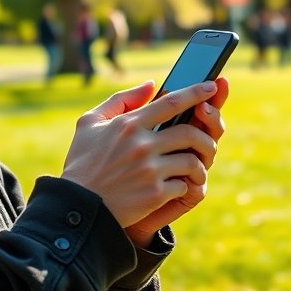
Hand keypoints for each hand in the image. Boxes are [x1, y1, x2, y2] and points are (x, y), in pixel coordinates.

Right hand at [60, 77, 228, 244]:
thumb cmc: (82, 162)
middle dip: (206, 136)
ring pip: (192, 161)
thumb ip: (121, 99)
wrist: (78, 206)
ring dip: (200, 165)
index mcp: (128, 124)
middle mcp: (141, 145)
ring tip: (196, 169)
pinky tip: (178, 186)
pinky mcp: (154, 194)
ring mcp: (149, 170)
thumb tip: (150, 84)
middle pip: (190, 133)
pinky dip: (186, 185)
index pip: (171, 102)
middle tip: (209, 142)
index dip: (196, 93)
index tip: (212, 87)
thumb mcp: (90, 123)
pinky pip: (184, 185)